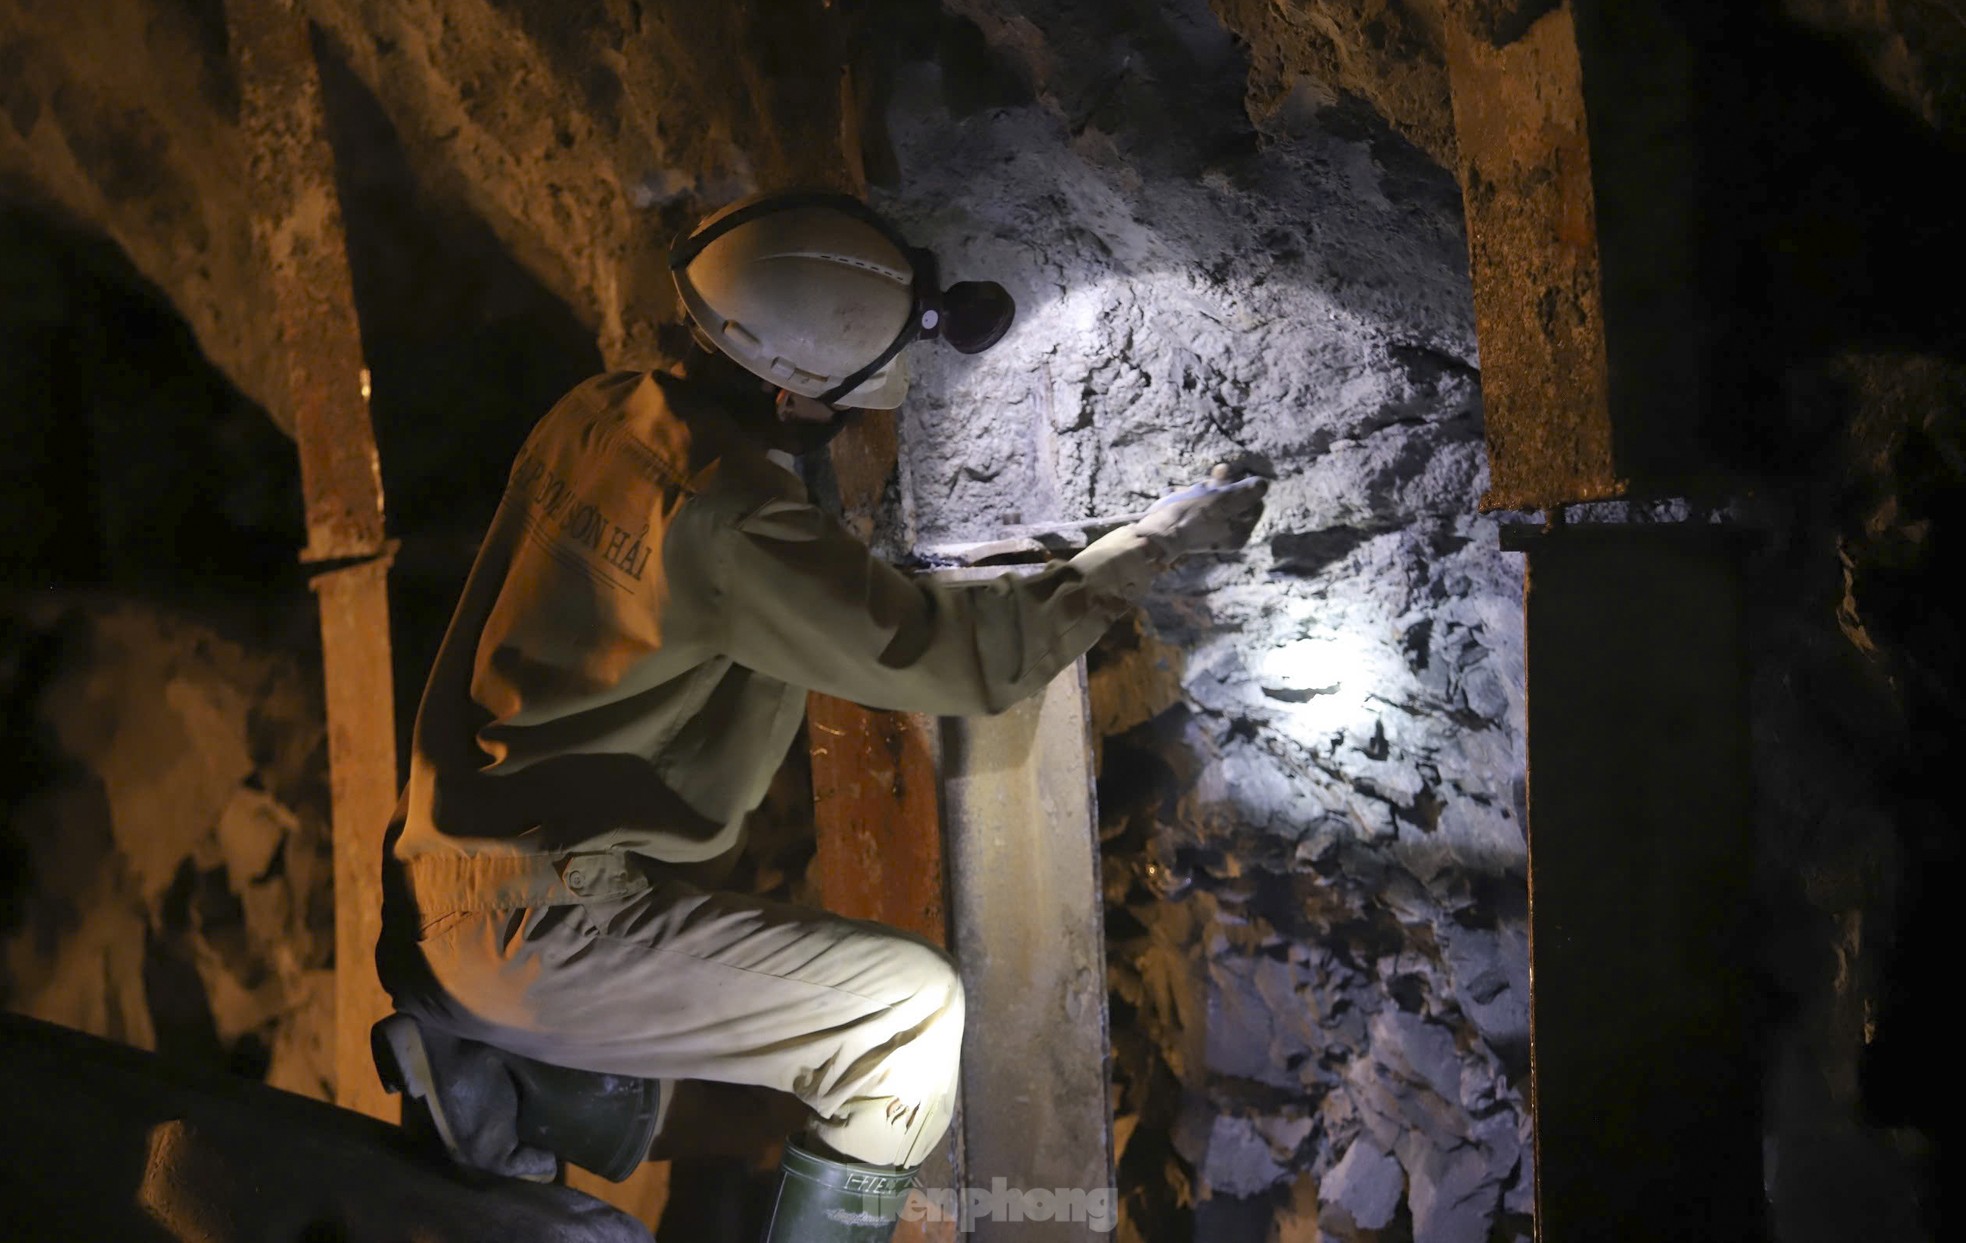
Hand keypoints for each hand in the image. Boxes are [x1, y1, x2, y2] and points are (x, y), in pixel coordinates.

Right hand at [1134, 464, 1268, 560]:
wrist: (1156, 534)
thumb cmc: (1192, 515)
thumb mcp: (1224, 499)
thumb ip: (1248, 492)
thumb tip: (1264, 484)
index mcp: (1240, 534)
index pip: (1254, 503)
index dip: (1243, 486)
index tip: (1227, 480)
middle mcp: (1226, 537)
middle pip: (1232, 501)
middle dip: (1218, 486)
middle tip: (1207, 479)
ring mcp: (1207, 533)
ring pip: (1211, 501)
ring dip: (1199, 489)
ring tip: (1185, 490)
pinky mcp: (1188, 528)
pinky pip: (1194, 506)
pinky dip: (1186, 497)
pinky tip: (1176, 494)